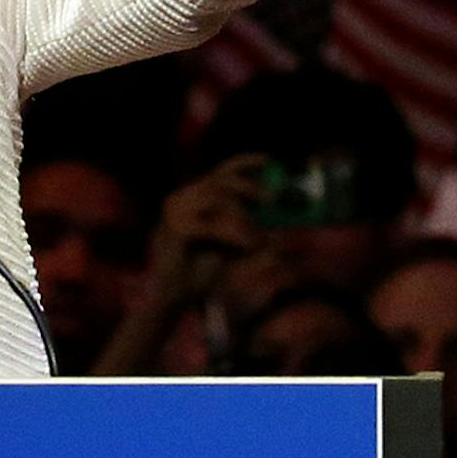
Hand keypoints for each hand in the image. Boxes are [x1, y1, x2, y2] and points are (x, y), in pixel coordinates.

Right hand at [146, 154, 265, 305]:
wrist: (176, 295)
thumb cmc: (204, 270)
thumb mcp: (234, 244)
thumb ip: (253, 227)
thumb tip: (282, 215)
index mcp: (196, 197)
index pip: (222, 172)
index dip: (246, 163)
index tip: (270, 162)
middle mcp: (182, 199)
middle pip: (220, 180)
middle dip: (249, 187)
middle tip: (272, 200)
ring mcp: (175, 212)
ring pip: (216, 198)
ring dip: (243, 217)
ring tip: (258, 238)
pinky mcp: (174, 228)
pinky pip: (210, 224)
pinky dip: (233, 233)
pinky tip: (247, 244)